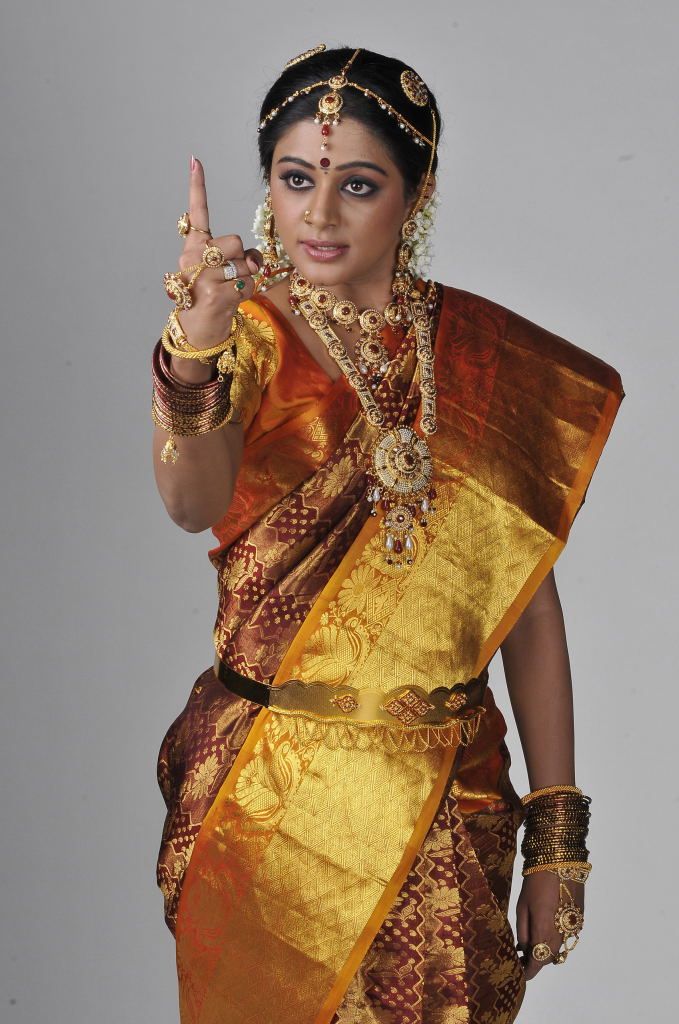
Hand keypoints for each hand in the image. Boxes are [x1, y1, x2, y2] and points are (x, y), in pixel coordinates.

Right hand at [176, 156, 262, 348]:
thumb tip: (254, 258)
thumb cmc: (209, 296)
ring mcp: (203, 277)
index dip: (197, 187)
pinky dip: (247, 293)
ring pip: (244, 265)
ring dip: (246, 278)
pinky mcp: (216, 295)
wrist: (196, 330)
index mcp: (192, 248)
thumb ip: (234, 255)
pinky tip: (231, 301)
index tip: (195, 161)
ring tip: (229, 289)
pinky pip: (248, 285)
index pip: (196, 214)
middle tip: (231, 274)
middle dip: (242, 257)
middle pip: (235, 241)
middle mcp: (193, 259)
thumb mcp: (216, 270)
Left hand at [516, 871, 584, 978]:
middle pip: (548, 958)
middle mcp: (561, 935)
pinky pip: (566, 936)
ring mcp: (572, 928)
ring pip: (559, 948)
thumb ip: (523, 932)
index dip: (528, 972)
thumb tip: (523, 950)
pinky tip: (545, 925)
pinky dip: (555, 937)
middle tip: (521, 954)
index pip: (537, 963)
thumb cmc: (536, 882)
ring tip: (531, 940)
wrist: (560, 861)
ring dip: (546, 948)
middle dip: (535, 959)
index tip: (519, 973)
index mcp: (544, 932)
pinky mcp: (580, 920)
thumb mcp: (522, 906)